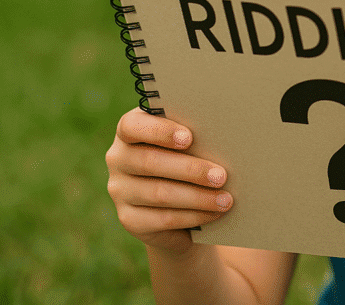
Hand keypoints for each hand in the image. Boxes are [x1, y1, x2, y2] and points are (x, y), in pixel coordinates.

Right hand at [105, 108, 232, 253]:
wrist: (178, 200)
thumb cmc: (189, 155)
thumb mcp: (189, 141)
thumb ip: (195, 134)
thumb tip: (224, 137)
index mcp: (129, 130)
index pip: (132, 125)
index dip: (160, 131)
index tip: (189, 138)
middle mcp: (118, 158)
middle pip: (150, 162)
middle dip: (190, 169)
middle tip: (221, 176)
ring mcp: (120, 190)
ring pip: (159, 193)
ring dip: (197, 197)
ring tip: (226, 199)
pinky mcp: (129, 219)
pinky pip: (162, 218)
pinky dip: (193, 216)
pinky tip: (214, 213)